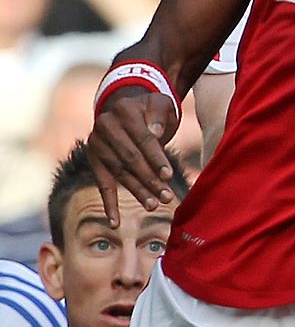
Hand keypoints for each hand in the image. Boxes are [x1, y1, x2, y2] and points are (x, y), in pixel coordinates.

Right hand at [86, 90, 179, 224]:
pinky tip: (115, 222)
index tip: (169, 175)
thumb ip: (160, 114)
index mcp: (124, 110)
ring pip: (119, 173)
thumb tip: (155, 133)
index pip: (142, 139)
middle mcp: (105, 126)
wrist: (128, 108)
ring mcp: (96, 144)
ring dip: (137, 191)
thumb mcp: (161, 104)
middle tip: (166, 196)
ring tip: (154, 206)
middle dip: (149, 179)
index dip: (156, 158)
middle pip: (130, 159)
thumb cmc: (152, 109)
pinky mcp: (94, 160)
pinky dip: (109, 204)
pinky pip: (102, 184)